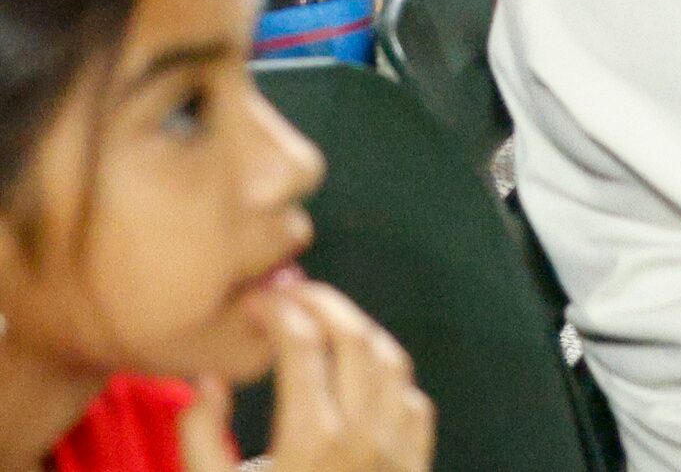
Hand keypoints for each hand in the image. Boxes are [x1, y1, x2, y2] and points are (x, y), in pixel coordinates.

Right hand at [184, 279, 433, 471]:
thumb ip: (201, 435)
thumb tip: (210, 378)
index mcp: (312, 439)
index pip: (302, 345)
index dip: (278, 311)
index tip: (256, 301)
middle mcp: (364, 438)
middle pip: (356, 340)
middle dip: (324, 304)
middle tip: (292, 293)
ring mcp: (397, 453)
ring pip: (392, 363)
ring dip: (359, 331)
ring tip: (324, 321)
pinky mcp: (414, 469)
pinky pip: (414, 403)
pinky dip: (388, 376)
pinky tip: (360, 373)